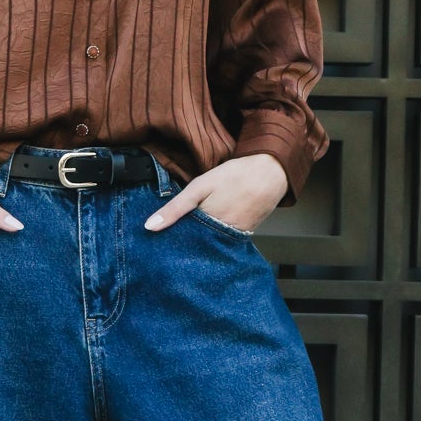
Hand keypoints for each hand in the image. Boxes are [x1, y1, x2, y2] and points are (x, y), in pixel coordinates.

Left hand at [144, 152, 286, 232]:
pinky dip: (214, 237)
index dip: (169, 243)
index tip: (157, 244)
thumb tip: (150, 226)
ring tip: (188, 236)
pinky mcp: (244, 236)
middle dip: (184, 245)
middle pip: (196, 248)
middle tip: (169, 242)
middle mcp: (222, 239)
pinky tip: (208, 230)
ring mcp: (235, 239)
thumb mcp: (199, 187)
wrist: (270, 172)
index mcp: (208, 228)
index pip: (182, 245)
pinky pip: (224, 241)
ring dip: (200, 242)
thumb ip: (175, 208)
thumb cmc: (235, 176)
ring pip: (210, 246)